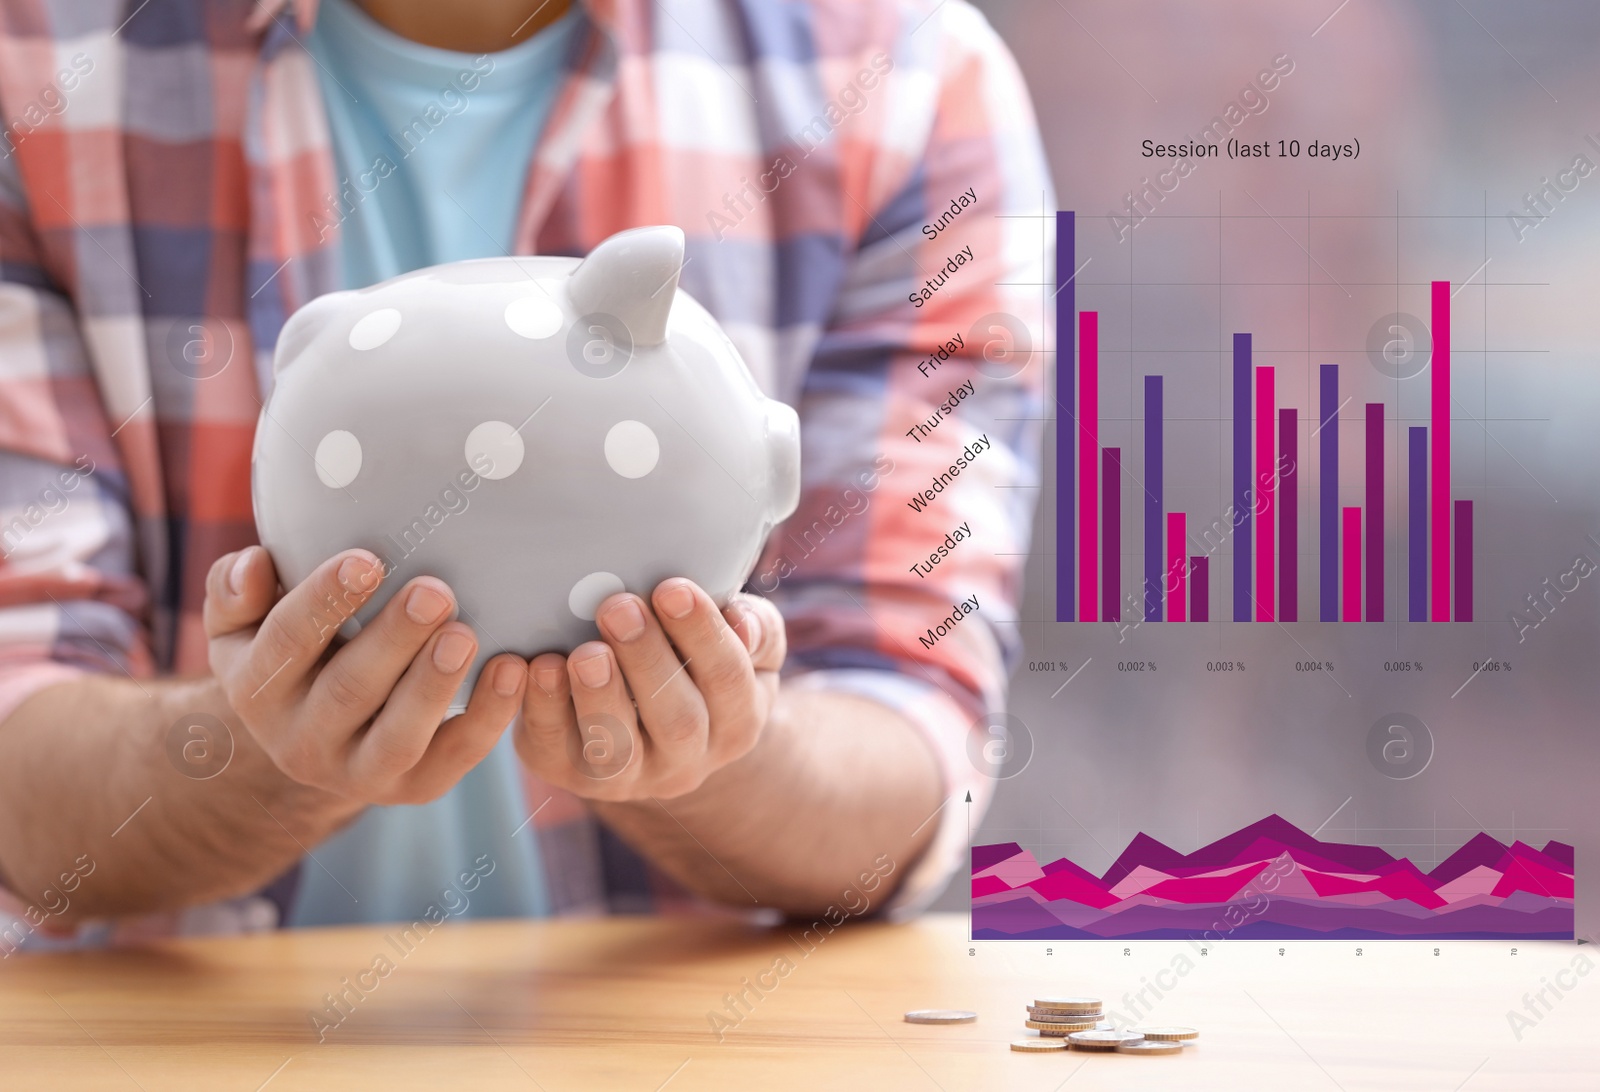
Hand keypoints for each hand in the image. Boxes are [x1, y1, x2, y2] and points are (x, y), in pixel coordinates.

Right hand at [205, 546, 528, 804]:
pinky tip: (513, 669)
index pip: (287, 642)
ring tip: (466, 635)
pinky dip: (489, 718)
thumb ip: (235, 591)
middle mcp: (300, 740)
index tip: (367, 561)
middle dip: (394, 640)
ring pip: (397, 737)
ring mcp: (358, 772)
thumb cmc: (293, 651)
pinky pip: (454, 759)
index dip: (324, 601)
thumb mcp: (244, 624)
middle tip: (435, 592)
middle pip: (348, 690)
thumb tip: (255, 564)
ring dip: (434, 686)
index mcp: (258, 689)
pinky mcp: (413, 789)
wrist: (315, 735)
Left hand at [515, 579, 785, 799]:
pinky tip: (535, 667)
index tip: (672, 588)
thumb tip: (740, 623)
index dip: (703, 635)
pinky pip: (553, 749)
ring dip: (600, 698)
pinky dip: (541, 708)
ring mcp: (629, 776)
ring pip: (617, 751)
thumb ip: (755, 629)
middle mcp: (688, 760)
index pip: (729, 680)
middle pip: (677, 720)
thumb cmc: (695, 660)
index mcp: (736, 722)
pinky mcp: (569, 772)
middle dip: (647, 661)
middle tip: (618, 607)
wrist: (646, 721)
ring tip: (585, 652)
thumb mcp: (742, 646)